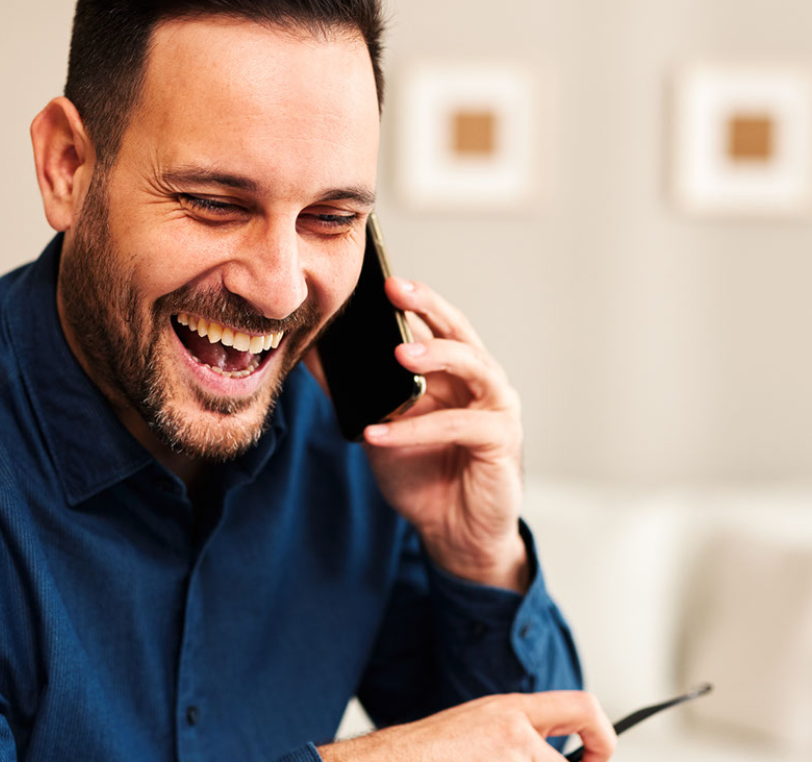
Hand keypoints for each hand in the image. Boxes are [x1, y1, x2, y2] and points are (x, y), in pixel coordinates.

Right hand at [316, 691, 615, 761]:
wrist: (392, 761)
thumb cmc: (426, 751)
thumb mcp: (478, 725)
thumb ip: (518, 735)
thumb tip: (558, 754)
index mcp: (511, 710)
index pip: (583, 708)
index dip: (602, 735)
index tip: (597, 756)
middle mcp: (514, 734)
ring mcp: (507, 761)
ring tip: (486, 761)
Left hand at [362, 278, 526, 589]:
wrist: (454, 533)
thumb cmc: (423, 475)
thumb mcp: (378, 426)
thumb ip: (353, 392)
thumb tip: (311, 354)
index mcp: (455, 372)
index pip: (436, 323)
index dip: (414, 299)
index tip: (380, 278)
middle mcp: (481, 382)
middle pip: (460, 332)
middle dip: (428, 307)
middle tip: (395, 289)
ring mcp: (496, 409)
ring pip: (474, 368)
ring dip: (437, 356)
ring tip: (401, 354)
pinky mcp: (500, 442)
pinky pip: (457, 426)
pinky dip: (417, 429)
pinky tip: (380, 432)